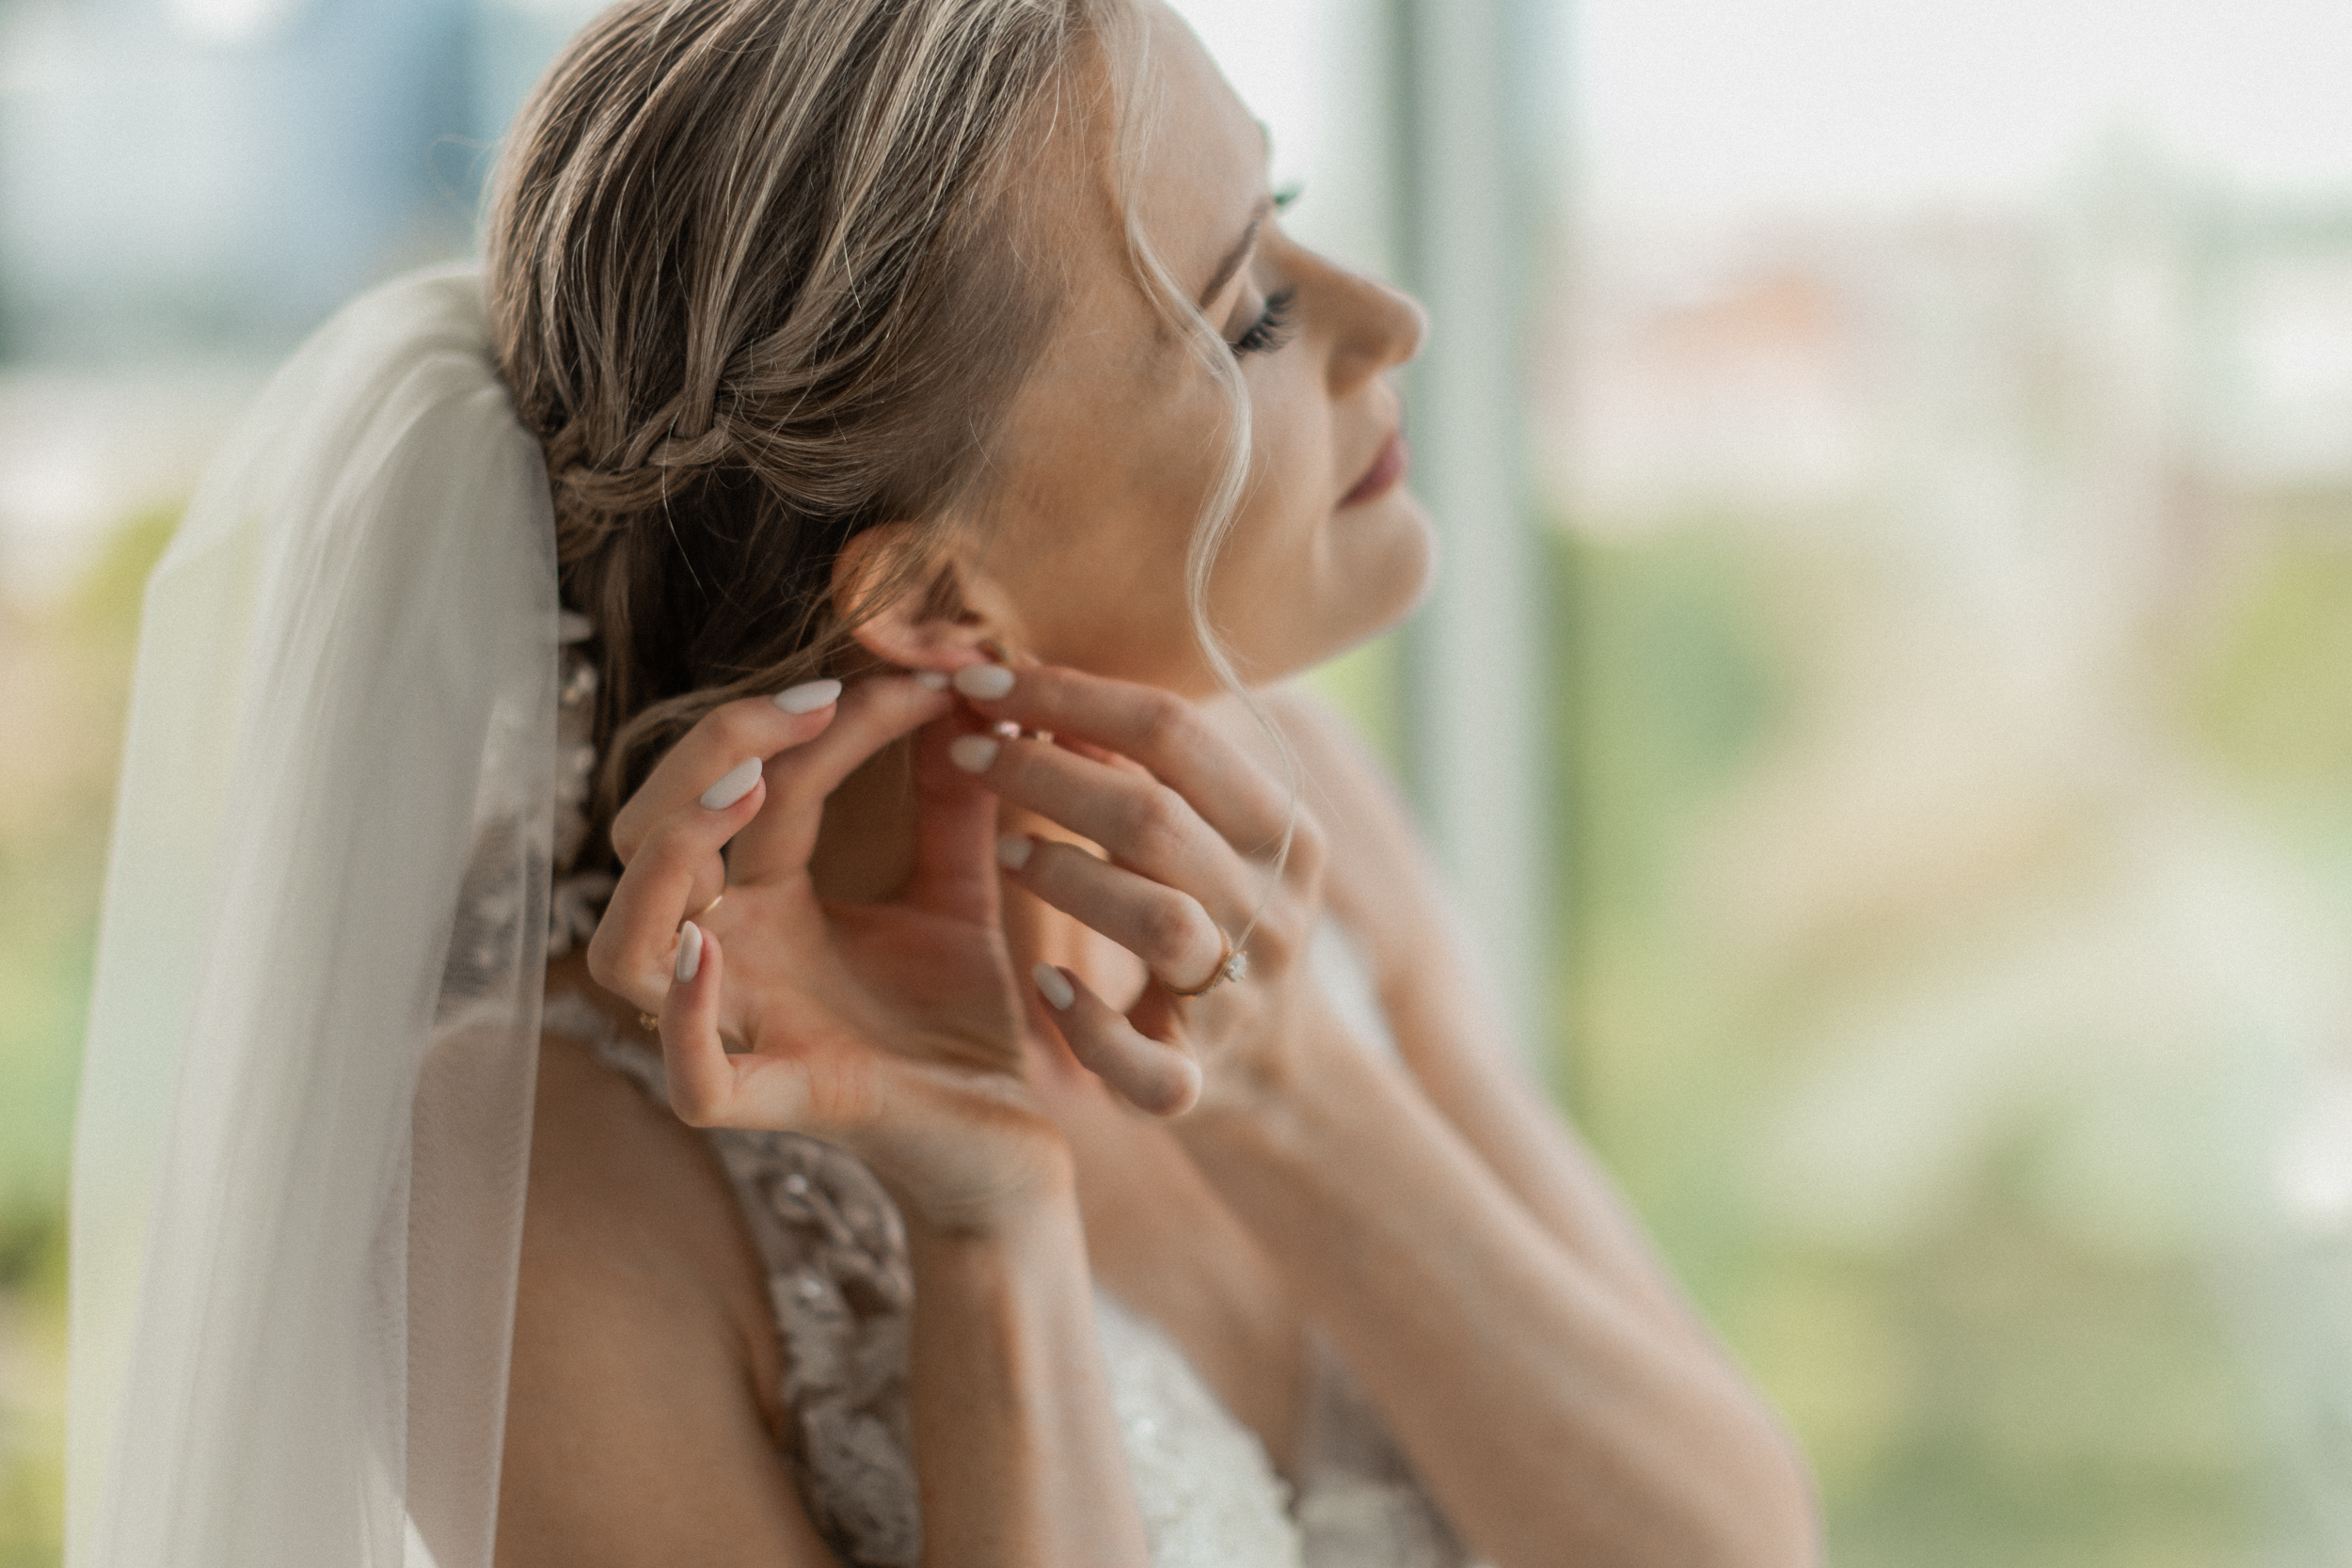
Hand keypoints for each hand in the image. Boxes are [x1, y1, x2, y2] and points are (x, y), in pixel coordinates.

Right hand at [587, 675, 1061, 1232]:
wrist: (1014, 1146)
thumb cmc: (962, 1026)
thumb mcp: (959, 894)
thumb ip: (953, 804)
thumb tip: (968, 691)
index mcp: (764, 904)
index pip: (750, 786)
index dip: (815, 719)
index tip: (928, 678)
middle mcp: (731, 959)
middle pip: (646, 840)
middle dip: (711, 752)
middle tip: (816, 699)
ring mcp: (741, 1032)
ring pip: (623, 949)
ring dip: (666, 860)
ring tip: (744, 794)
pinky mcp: (777, 1105)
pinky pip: (689, 1077)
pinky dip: (681, 1011)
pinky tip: (709, 945)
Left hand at [944, 663, 1333, 1117]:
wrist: (1278, 1066)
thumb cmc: (1213, 913)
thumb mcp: (1206, 831)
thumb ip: (1140, 764)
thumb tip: (1030, 676)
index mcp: (1281, 826)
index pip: (1175, 732)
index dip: (1069, 696)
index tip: (980, 678)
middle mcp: (1276, 906)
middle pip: (1155, 818)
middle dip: (1045, 773)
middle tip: (970, 750)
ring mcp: (1246, 997)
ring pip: (1161, 921)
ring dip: (1067, 877)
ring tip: (1003, 852)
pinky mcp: (1201, 1078)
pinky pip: (1151, 1065)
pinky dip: (1090, 1026)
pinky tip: (1046, 987)